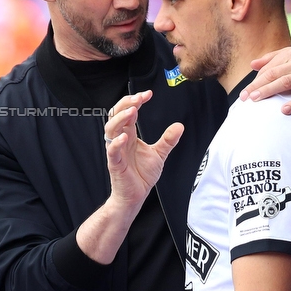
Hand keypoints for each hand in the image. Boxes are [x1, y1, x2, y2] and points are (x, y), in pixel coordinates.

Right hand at [104, 91, 183, 209]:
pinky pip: (112, 151)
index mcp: (129, 135)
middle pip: (115, 116)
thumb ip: (167, 140)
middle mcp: (120, 140)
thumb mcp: (159, 154)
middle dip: (126, 104)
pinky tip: (125, 138)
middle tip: (139, 98)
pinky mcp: (115, 164)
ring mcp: (116, 151)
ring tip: (133, 111)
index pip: (127, 112)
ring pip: (110, 130)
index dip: (135, 101)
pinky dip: (116, 143)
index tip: (148, 94)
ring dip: (120, 119)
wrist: (135, 196)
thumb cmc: (142, 174)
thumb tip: (179, 126)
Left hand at [239, 47, 290, 114]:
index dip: (255, 80)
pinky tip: (284, 110)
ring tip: (256, 99)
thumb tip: (252, 64)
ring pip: (285, 82)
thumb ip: (273, 58)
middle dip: (256, 86)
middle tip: (244, 97)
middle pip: (273, 74)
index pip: (269, 68)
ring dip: (269, 91)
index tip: (244, 93)